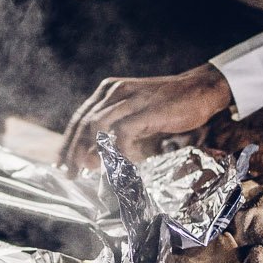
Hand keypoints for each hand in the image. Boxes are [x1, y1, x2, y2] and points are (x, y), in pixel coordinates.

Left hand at [59, 64, 232, 171]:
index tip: (62, 164)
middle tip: (71, 173)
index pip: (80, 118)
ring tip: (94, 170)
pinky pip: (123, 132)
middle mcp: (115, 91)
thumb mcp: (136, 114)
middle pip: (84, 123)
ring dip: (92, 151)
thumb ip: (116, 129)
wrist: (200, 90)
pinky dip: (121, 150)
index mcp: (108, 90)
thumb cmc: (169, 105)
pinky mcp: (146, 109)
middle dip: (74, 151)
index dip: (68, 142)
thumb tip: (95, 156)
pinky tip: (126, 162)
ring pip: (97, 126)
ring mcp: (131, 98)